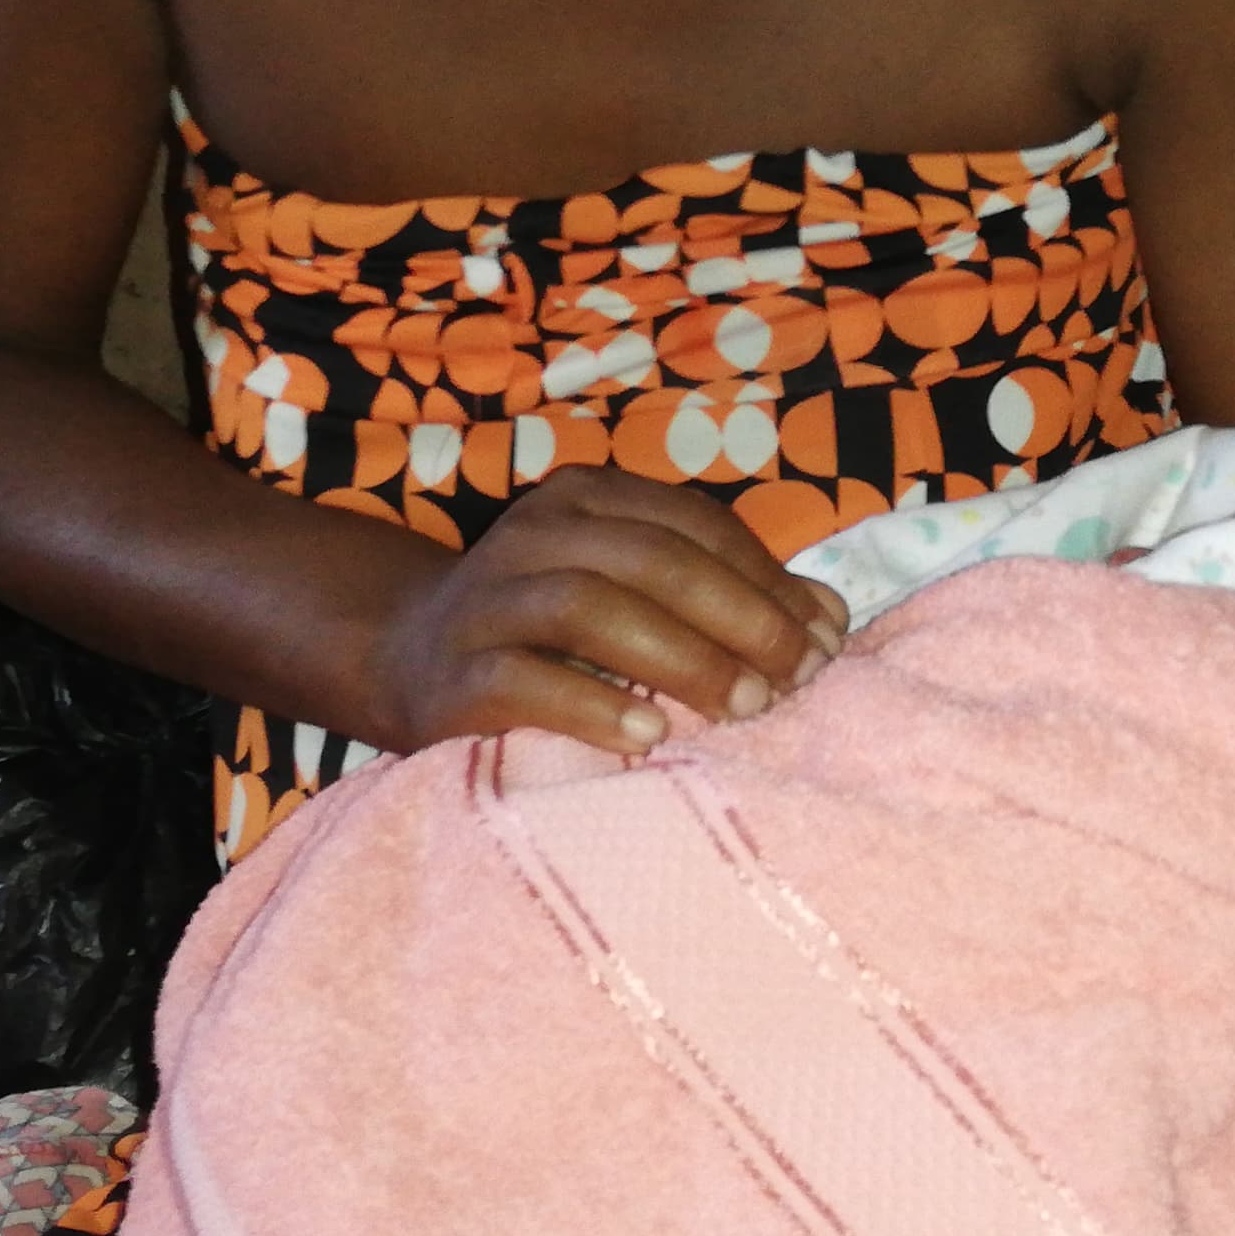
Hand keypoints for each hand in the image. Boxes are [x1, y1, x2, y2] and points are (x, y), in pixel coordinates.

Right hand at [371, 468, 850, 756]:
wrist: (405, 657)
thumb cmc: (548, 629)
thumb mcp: (633, 591)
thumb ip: (722, 592)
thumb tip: (829, 620)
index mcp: (586, 499)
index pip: (694, 524)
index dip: (767, 578)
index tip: (824, 639)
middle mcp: (534, 534)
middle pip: (652, 560)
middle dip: (738, 618)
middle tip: (793, 680)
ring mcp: (487, 600)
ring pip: (590, 607)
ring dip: (681, 657)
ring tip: (744, 708)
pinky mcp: (454, 674)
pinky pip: (524, 682)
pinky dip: (593, 706)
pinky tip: (650, 736)